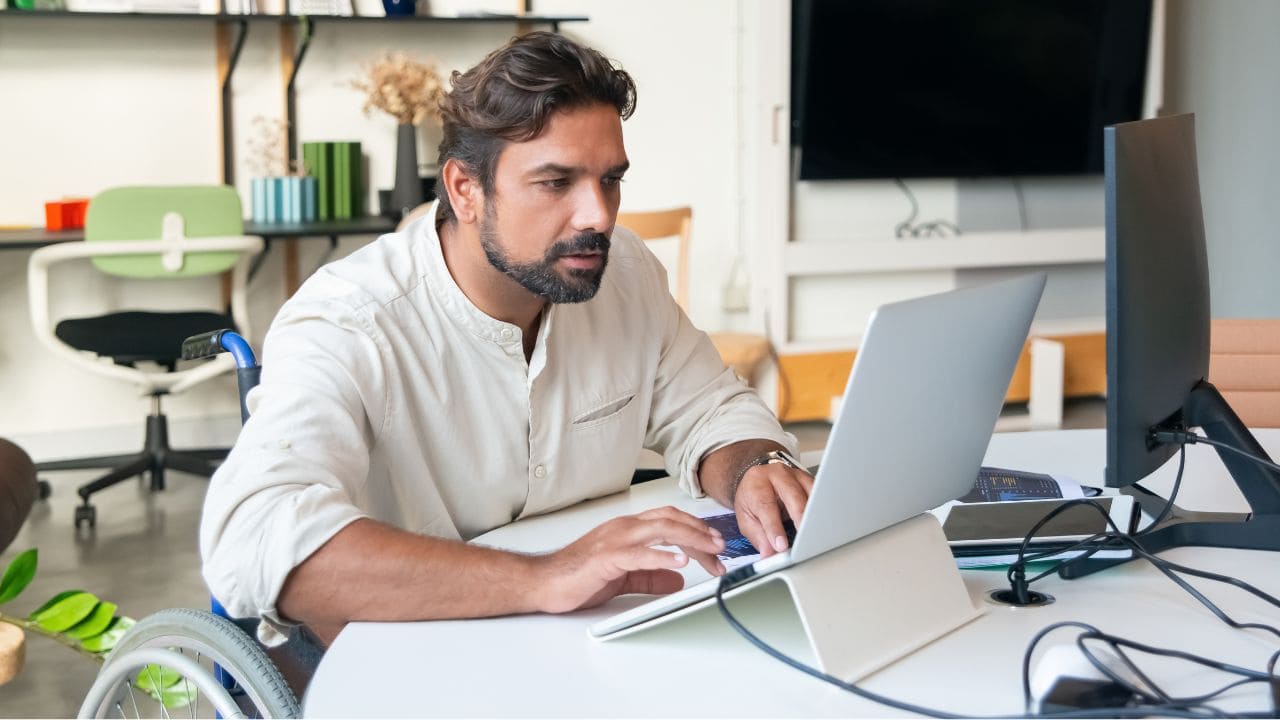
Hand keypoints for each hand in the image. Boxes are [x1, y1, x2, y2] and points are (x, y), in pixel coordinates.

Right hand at [533, 506, 726, 613]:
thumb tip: (677, 578)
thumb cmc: (577, 575)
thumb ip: (650, 575)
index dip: (696, 529)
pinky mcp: (606, 558)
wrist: (544, 582)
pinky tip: (680, 562)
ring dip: (691, 539)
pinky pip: (640, 554)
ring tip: (711, 550)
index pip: (669, 520)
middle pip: (671, 520)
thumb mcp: (624, 576)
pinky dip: (663, 556)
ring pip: (661, 530)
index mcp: (628, 529)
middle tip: (721, 548)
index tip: (715, 545)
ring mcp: (615, 540)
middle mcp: (624, 528)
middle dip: (701, 532)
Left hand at [734, 462, 813, 557]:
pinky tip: (823, 522)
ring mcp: (795, 475)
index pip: (766, 506)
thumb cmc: (752, 498)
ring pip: (811, 493)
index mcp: (757, 483)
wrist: (756, 480)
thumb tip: (769, 555)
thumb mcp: (746, 518)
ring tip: (816, 534)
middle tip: (804, 540)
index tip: (781, 546)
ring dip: (815, 514)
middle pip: (793, 496)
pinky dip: (821, 509)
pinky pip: (819, 493)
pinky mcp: (809, 479)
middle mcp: (777, 475)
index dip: (774, 528)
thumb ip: (758, 537)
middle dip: (800, 519)